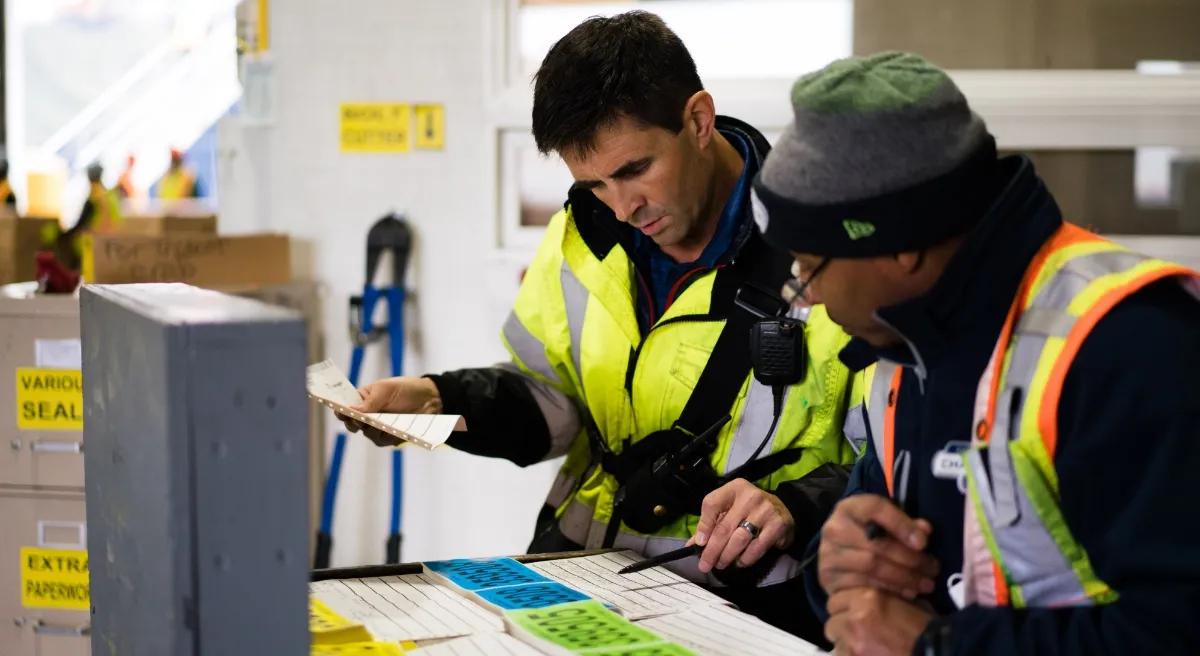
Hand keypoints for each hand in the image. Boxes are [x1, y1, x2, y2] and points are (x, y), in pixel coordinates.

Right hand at [336, 377, 441, 446]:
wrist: (429, 399)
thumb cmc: (405, 389)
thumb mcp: (385, 390)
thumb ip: (369, 401)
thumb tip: (351, 410)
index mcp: (362, 400)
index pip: (344, 407)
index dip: (340, 411)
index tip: (340, 412)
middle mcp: (367, 415)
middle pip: (352, 424)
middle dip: (354, 423)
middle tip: (359, 420)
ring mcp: (377, 427)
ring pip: (367, 434)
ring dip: (372, 429)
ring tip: (380, 424)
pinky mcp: (389, 437)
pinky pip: (382, 441)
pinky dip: (386, 436)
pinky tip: (392, 431)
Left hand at [689, 479, 794, 573]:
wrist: (784, 509)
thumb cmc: (749, 510)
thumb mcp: (730, 509)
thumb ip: (712, 524)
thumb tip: (692, 545)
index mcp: (734, 489)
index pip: (712, 504)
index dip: (703, 526)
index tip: (698, 544)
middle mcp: (750, 496)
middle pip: (724, 527)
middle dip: (712, 550)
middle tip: (705, 565)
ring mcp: (765, 510)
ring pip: (739, 539)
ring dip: (727, 556)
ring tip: (721, 564)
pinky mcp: (778, 525)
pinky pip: (757, 547)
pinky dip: (746, 558)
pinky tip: (740, 563)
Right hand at [818, 494, 938, 599]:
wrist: (839, 556)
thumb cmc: (870, 536)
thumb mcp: (886, 524)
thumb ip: (906, 524)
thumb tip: (924, 531)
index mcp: (849, 508)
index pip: (875, 508)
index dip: (901, 524)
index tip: (923, 542)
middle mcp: (834, 528)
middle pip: (877, 544)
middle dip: (910, 558)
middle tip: (933, 568)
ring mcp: (829, 555)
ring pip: (872, 566)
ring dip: (904, 577)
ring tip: (926, 583)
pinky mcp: (830, 578)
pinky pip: (864, 585)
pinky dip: (891, 589)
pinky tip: (909, 592)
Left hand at [825, 588, 933, 655]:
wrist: (934, 651)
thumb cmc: (924, 627)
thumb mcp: (902, 602)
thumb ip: (879, 600)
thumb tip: (865, 602)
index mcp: (867, 598)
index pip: (835, 600)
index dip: (844, 608)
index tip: (852, 614)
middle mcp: (855, 617)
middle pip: (831, 621)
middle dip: (841, 626)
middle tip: (856, 632)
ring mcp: (853, 642)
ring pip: (834, 641)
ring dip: (845, 643)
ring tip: (861, 646)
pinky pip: (841, 655)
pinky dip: (850, 654)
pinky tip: (864, 654)